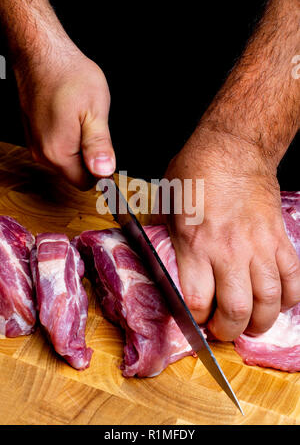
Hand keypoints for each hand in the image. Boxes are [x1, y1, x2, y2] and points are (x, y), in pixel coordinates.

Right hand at [15, 45, 114, 188]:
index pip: (86, 183)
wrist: (41, 54)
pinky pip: (56, 147)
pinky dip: (67, 137)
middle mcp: (42, 153)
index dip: (101, 171)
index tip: (107, 151)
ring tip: (81, 118)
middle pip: (75, 173)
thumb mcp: (96, 112)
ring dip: (78, 146)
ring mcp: (35, 143)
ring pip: (66, 160)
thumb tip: (104, 172)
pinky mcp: (33, 133)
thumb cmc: (68, 76)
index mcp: (59, 153)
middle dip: (89, 157)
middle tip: (94, 127)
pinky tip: (70, 116)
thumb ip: (99, 146)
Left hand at [164, 128, 299, 340]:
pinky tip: (277, 302)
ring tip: (251, 324)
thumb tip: (164, 262)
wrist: (234, 148)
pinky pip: (293, 279)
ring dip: (260, 322)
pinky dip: (288, 299)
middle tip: (222, 329)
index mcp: (195, 243)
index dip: (196, 318)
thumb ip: (168, 240)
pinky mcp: (280, 239)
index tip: (196, 318)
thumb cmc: (196, 171)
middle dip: (228, 330)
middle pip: (236, 309)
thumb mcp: (167, 205)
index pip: (197, 300)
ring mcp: (259, 246)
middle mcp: (229, 250)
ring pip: (269, 301)